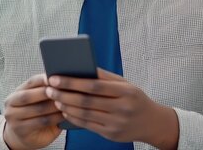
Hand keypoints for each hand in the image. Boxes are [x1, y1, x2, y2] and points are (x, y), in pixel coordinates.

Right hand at [3, 74, 64, 149]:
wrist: (23, 137)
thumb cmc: (34, 116)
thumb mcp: (36, 103)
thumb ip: (44, 93)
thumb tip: (62, 81)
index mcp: (15, 93)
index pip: (30, 82)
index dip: (43, 79)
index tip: (57, 77)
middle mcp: (10, 104)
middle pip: (29, 95)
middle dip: (47, 92)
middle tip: (63, 90)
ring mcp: (13, 118)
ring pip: (37, 109)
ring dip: (53, 105)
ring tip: (67, 102)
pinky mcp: (21, 130)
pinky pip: (41, 121)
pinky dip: (54, 117)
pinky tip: (64, 115)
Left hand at [46, 68, 178, 149]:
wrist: (152, 122)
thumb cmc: (134, 98)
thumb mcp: (125, 84)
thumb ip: (104, 77)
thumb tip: (79, 67)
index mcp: (126, 91)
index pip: (94, 86)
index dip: (72, 82)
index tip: (55, 77)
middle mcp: (122, 108)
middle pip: (87, 101)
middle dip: (64, 94)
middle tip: (49, 88)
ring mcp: (117, 123)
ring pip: (85, 114)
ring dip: (66, 106)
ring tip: (55, 98)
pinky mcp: (111, 134)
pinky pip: (88, 125)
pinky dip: (74, 117)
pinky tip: (65, 110)